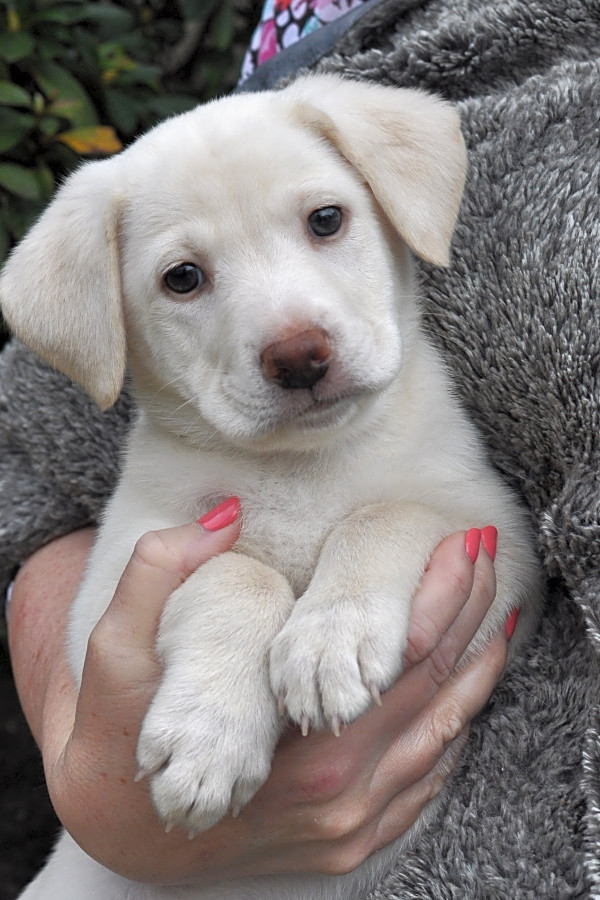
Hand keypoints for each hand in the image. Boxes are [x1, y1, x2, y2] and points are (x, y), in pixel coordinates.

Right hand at [8, 519, 505, 884]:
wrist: (121, 828)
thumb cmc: (118, 733)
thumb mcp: (114, 650)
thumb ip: (158, 573)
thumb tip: (221, 514)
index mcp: (295, 746)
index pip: (400, 661)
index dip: (438, 593)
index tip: (461, 537)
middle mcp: (336, 793)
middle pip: (435, 691)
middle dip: (469, 611)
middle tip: (484, 548)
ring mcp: (349, 826)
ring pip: (444, 737)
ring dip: (475, 666)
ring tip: (495, 603)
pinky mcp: (351, 843)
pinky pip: (428, 781)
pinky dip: (455, 723)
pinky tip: (462, 679)